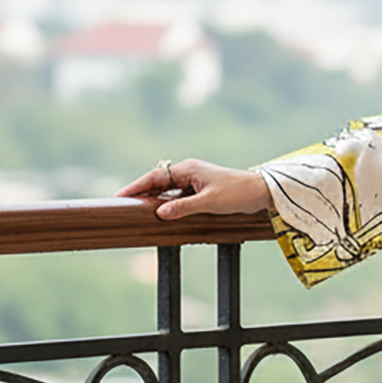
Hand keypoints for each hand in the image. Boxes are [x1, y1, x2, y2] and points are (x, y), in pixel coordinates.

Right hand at [116, 159, 271, 221]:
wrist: (261, 192)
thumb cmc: (238, 194)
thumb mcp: (209, 203)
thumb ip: (184, 208)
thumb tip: (160, 213)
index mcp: (188, 169)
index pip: (155, 177)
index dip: (136, 187)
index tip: (120, 197)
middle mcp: (189, 171)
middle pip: (158, 182)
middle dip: (141, 192)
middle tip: (123, 204)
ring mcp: (195, 180)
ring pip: (169, 189)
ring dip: (155, 198)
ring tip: (138, 210)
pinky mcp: (202, 189)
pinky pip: (179, 195)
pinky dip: (169, 203)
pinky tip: (163, 213)